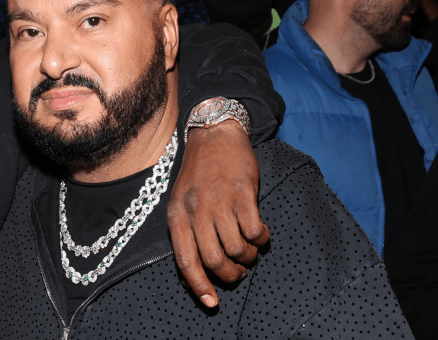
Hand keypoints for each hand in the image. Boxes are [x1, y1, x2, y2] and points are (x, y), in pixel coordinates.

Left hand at [167, 119, 267, 307]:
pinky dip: (261, 240)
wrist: (214, 135)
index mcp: (177, 216)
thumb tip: (195, 273)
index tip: (212, 302)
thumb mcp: (182, 202)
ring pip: (237, 248)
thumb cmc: (199, 174)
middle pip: (214, 260)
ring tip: (249, 251)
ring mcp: (220, 201)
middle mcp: (196, 210)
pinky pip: (255, 231)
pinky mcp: (243, 193)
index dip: (199, 286)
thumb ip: (187, 233)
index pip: (185, 261)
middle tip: (238, 272)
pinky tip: (260, 234)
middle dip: (230, 274)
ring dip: (248, 257)